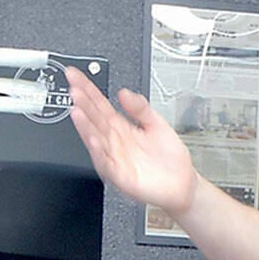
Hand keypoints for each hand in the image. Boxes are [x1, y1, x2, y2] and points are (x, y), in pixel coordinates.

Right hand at [66, 66, 197, 215]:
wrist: (183, 184)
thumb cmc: (170, 158)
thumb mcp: (157, 125)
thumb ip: (141, 108)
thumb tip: (124, 92)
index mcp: (122, 127)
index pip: (100, 105)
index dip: (87, 89)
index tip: (75, 75)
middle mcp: (115, 141)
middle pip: (95, 120)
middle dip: (83, 105)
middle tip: (74, 90)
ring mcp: (116, 158)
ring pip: (96, 140)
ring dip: (85, 127)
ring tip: (77, 111)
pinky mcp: (121, 175)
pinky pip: (107, 163)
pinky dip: (99, 152)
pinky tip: (94, 140)